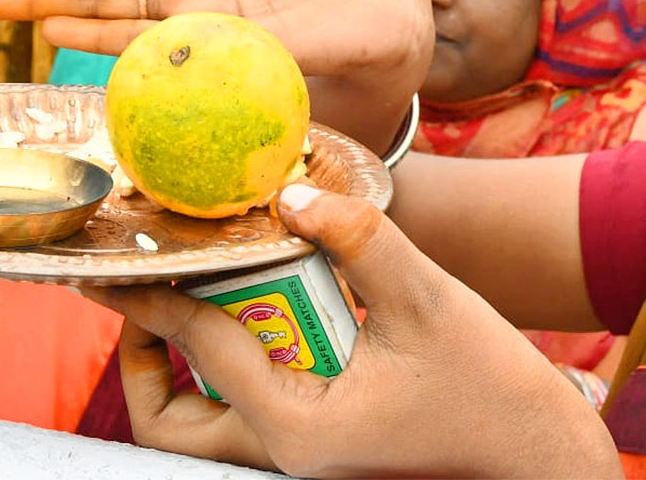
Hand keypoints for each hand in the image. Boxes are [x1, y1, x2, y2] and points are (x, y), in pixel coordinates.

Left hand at [83, 187, 621, 477]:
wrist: (536, 446)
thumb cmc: (488, 382)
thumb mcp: (425, 299)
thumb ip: (360, 237)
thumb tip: (291, 193)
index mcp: (296, 423)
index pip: (204, 351)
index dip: (153, 303)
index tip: (110, 269)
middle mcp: (286, 450)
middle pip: (172, 426)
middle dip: (149, 359)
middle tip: (157, 293)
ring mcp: (304, 452)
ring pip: (206, 426)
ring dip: (192, 363)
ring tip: (210, 295)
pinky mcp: (326, 440)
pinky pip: (252, 408)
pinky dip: (239, 365)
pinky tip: (273, 310)